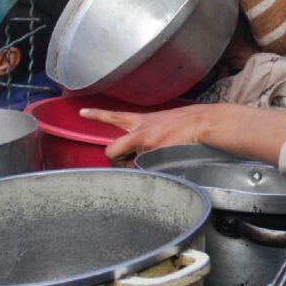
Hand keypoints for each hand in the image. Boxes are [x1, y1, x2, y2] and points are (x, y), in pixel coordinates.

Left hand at [79, 104, 212, 163]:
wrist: (203, 123)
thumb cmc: (189, 123)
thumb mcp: (164, 121)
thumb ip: (150, 132)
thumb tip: (145, 149)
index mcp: (142, 120)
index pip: (114, 116)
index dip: (96, 115)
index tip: (82, 112)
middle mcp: (139, 131)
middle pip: (111, 150)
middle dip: (115, 161)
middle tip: (127, 165)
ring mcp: (144, 144)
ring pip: (131, 166)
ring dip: (140, 169)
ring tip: (160, 162)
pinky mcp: (153, 155)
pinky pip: (144, 171)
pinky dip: (153, 173)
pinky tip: (167, 166)